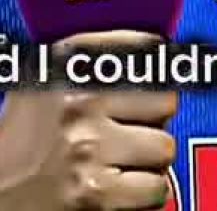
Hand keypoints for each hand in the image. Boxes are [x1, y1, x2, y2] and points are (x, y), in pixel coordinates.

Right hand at [0, 31, 176, 210]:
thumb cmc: (25, 137)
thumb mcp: (49, 80)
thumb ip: (97, 61)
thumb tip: (158, 52)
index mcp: (70, 64)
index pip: (146, 49)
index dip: (158, 65)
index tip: (158, 74)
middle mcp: (80, 101)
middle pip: (164, 100)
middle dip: (156, 118)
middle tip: (134, 127)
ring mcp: (89, 148)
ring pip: (163, 148)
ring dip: (150, 160)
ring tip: (123, 161)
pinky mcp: (95, 194)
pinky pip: (156, 188)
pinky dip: (146, 194)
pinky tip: (122, 188)